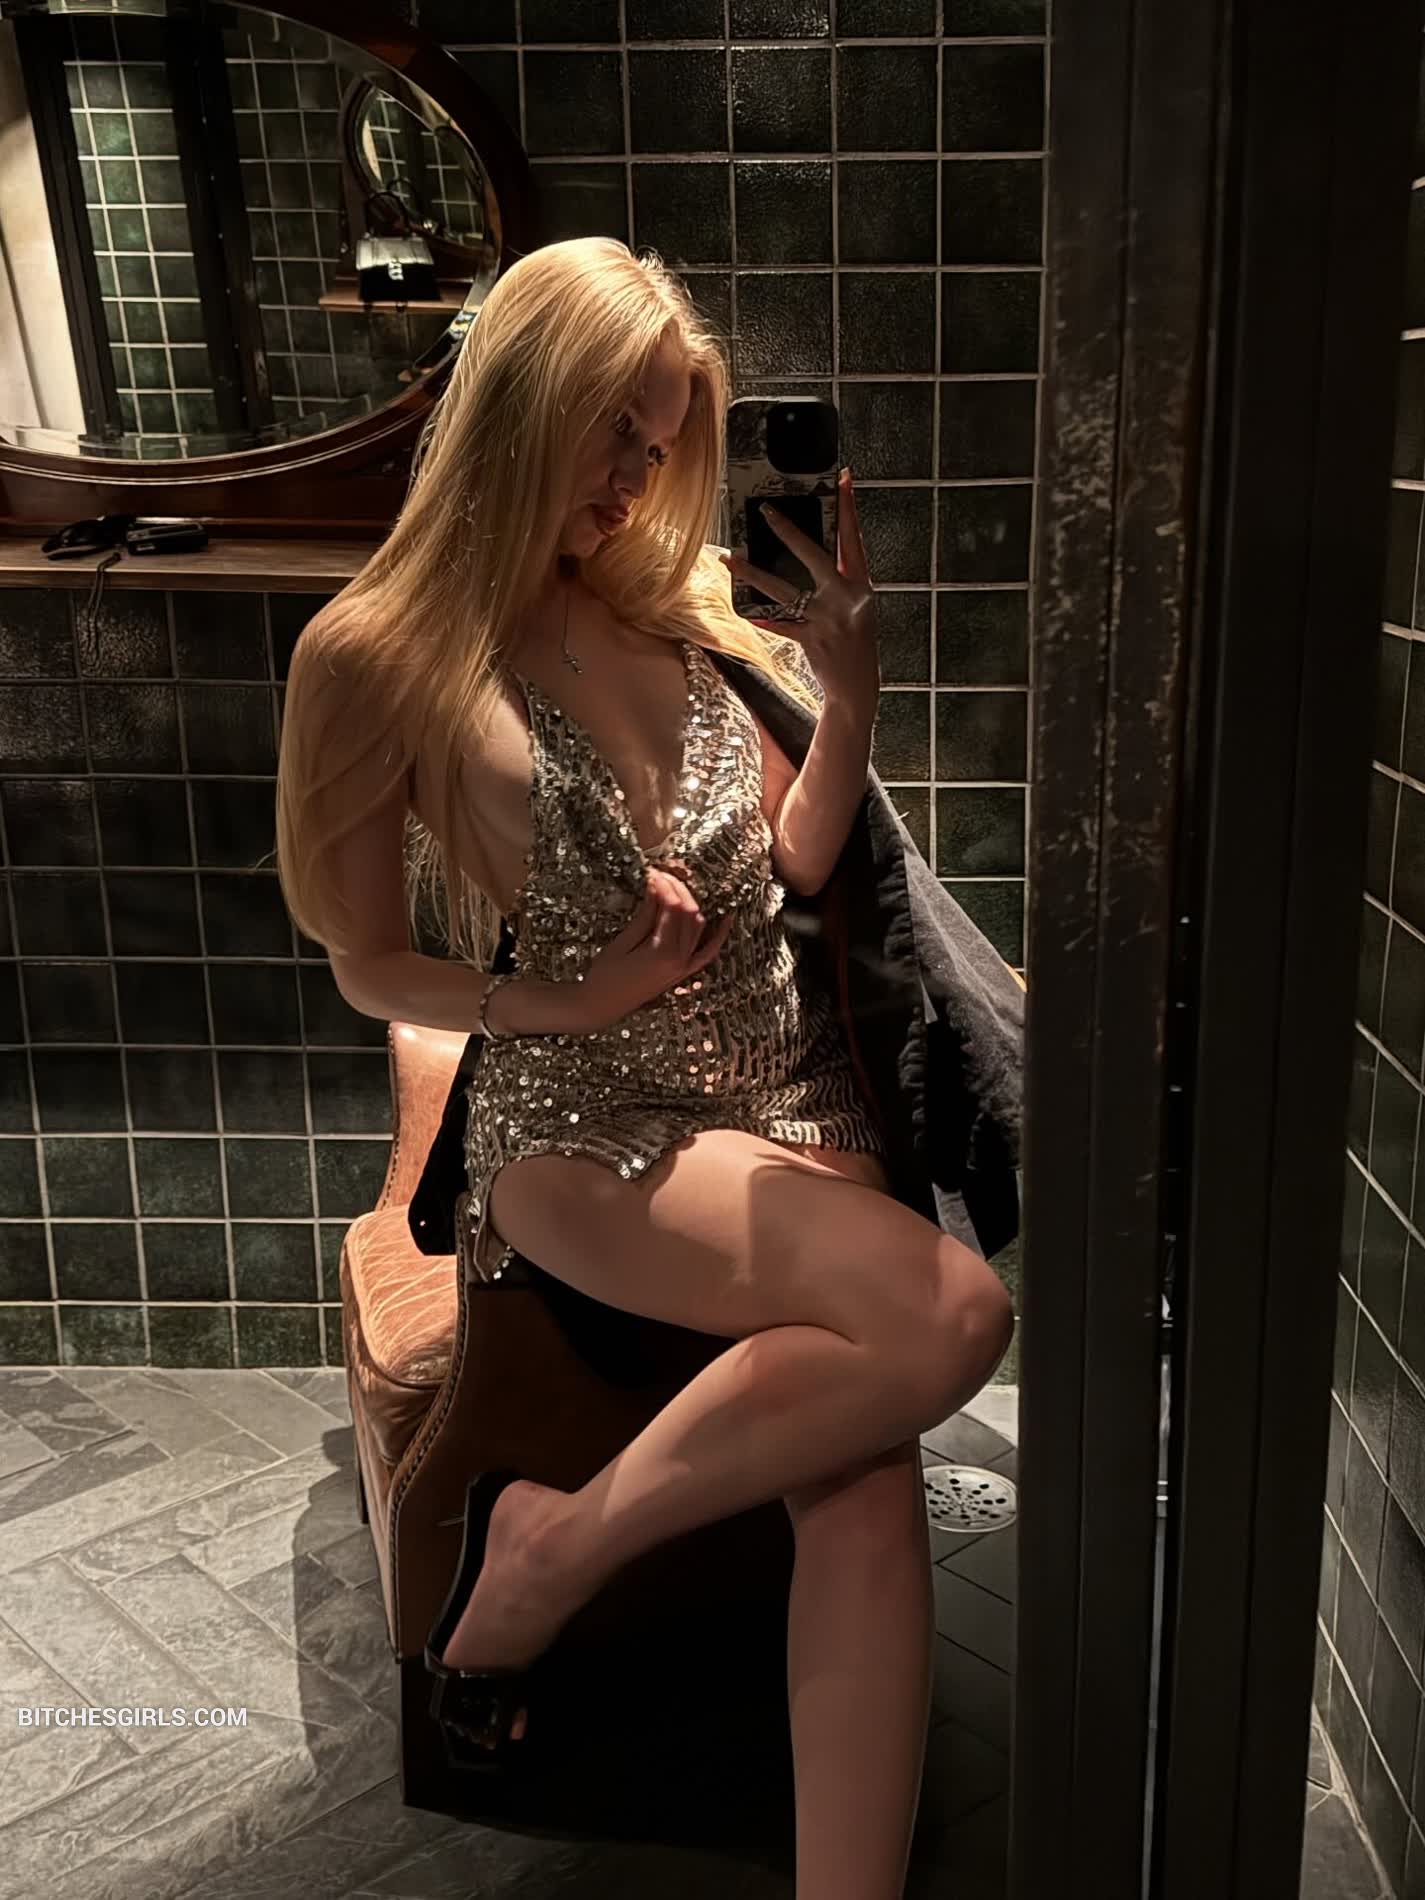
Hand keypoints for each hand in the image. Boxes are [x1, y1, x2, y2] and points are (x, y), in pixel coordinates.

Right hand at [571, 865, 734, 1029]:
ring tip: (674, 887)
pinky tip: (727, 919)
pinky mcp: (683, 973)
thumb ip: (644, 917)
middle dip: (677, 889)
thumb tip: (656, 888)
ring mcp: (684, 967)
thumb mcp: (622, 943)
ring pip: (698, 926)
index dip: (664, 885)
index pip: (673, 907)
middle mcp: (680, 959)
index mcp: (663, 951)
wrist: (602, 1006)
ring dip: (690, 904)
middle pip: (689, 912)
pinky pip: (707, 952)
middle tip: (661, 875)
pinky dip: (718, 936)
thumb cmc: (605, 976)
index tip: (652, 872)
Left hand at [719, 467, 878, 712]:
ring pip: (783, 589)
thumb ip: (841, 580)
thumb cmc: (856, 642)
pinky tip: (746, 609)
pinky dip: (764, 617)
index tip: (842, 478)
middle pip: (813, 555)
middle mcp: (846, 598)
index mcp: (861, 585)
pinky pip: (780, 623)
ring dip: (753, 573)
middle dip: (788, 531)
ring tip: (731, 560)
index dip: (849, 507)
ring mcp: (827, 619)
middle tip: (766, 510)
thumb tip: (814, 552)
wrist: (858, 686)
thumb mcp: (858, 606)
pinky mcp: (811, 639)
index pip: (854, 538)